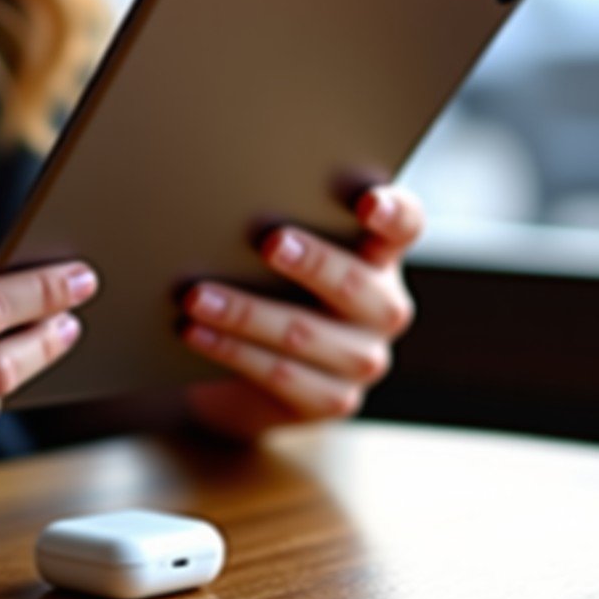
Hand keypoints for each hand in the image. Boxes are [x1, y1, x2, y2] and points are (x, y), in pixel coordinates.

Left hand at [180, 186, 423, 440]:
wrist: (250, 376)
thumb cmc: (266, 287)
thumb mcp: (280, 254)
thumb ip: (278, 227)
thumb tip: (226, 198)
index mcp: (379, 255)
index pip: (404, 225)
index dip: (392, 212)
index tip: (367, 201)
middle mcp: (383, 306)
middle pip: (354, 281)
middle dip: (311, 262)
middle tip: (268, 241)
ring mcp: (363, 359)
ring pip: (303, 332)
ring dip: (245, 312)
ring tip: (196, 296)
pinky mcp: (332, 400)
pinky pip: (279, 374)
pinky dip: (231, 351)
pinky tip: (194, 332)